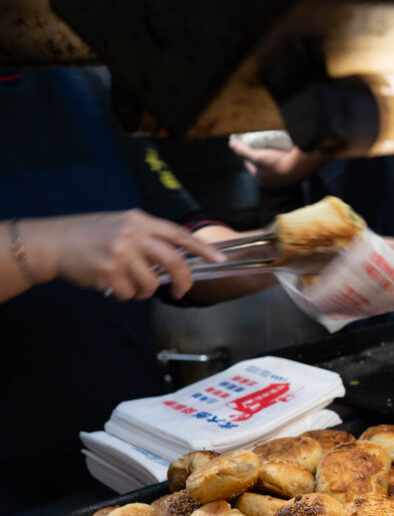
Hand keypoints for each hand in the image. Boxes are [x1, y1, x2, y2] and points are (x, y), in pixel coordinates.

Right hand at [21, 210, 224, 300]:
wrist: (52, 243)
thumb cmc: (89, 236)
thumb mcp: (121, 225)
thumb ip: (148, 237)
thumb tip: (178, 256)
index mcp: (139, 221)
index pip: (178, 234)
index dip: (201, 248)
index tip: (218, 259)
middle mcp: (132, 235)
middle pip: (174, 262)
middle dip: (183, 281)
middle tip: (180, 291)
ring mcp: (120, 254)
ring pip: (152, 284)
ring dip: (143, 291)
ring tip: (127, 282)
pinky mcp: (109, 272)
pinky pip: (129, 293)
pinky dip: (123, 294)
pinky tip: (109, 283)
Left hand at [228, 141, 328, 187]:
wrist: (301, 166)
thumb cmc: (277, 163)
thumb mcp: (256, 156)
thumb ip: (242, 150)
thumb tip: (231, 143)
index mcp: (261, 179)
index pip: (249, 166)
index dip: (246, 155)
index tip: (247, 146)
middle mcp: (272, 182)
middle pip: (262, 166)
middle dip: (260, 157)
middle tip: (260, 146)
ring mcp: (284, 178)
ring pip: (274, 165)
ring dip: (272, 157)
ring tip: (272, 147)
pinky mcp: (294, 173)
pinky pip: (284, 164)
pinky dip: (282, 157)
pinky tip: (284, 151)